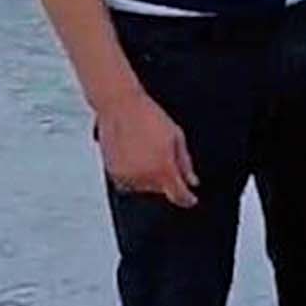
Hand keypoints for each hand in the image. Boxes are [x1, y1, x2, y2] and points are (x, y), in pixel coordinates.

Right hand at [97, 89, 197, 208]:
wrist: (120, 106)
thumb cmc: (147, 116)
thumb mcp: (176, 137)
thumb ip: (185, 163)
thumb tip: (192, 180)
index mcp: (163, 169)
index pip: (178, 196)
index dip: (187, 199)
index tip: (190, 199)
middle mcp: (143, 177)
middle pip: (161, 191)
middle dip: (166, 179)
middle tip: (163, 155)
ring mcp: (126, 176)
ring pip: (144, 188)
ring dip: (149, 177)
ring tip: (147, 150)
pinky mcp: (113, 172)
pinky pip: (127, 183)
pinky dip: (133, 175)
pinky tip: (135, 155)